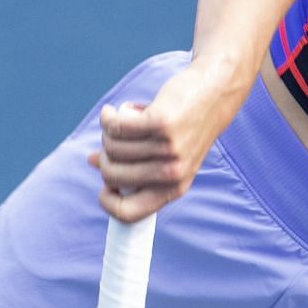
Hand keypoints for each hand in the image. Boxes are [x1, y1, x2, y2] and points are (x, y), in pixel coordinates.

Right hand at [87, 60, 240, 221]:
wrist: (214, 93)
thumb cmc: (186, 125)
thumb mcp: (167, 154)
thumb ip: (134, 163)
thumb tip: (93, 162)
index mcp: (174, 189)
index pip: (129, 214)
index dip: (108, 201)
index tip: (105, 185)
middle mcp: (173, 173)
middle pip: (112, 174)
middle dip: (104, 155)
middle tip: (112, 139)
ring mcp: (168, 149)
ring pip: (112, 147)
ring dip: (109, 130)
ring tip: (122, 119)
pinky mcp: (161, 124)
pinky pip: (117, 126)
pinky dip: (110, 116)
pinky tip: (116, 110)